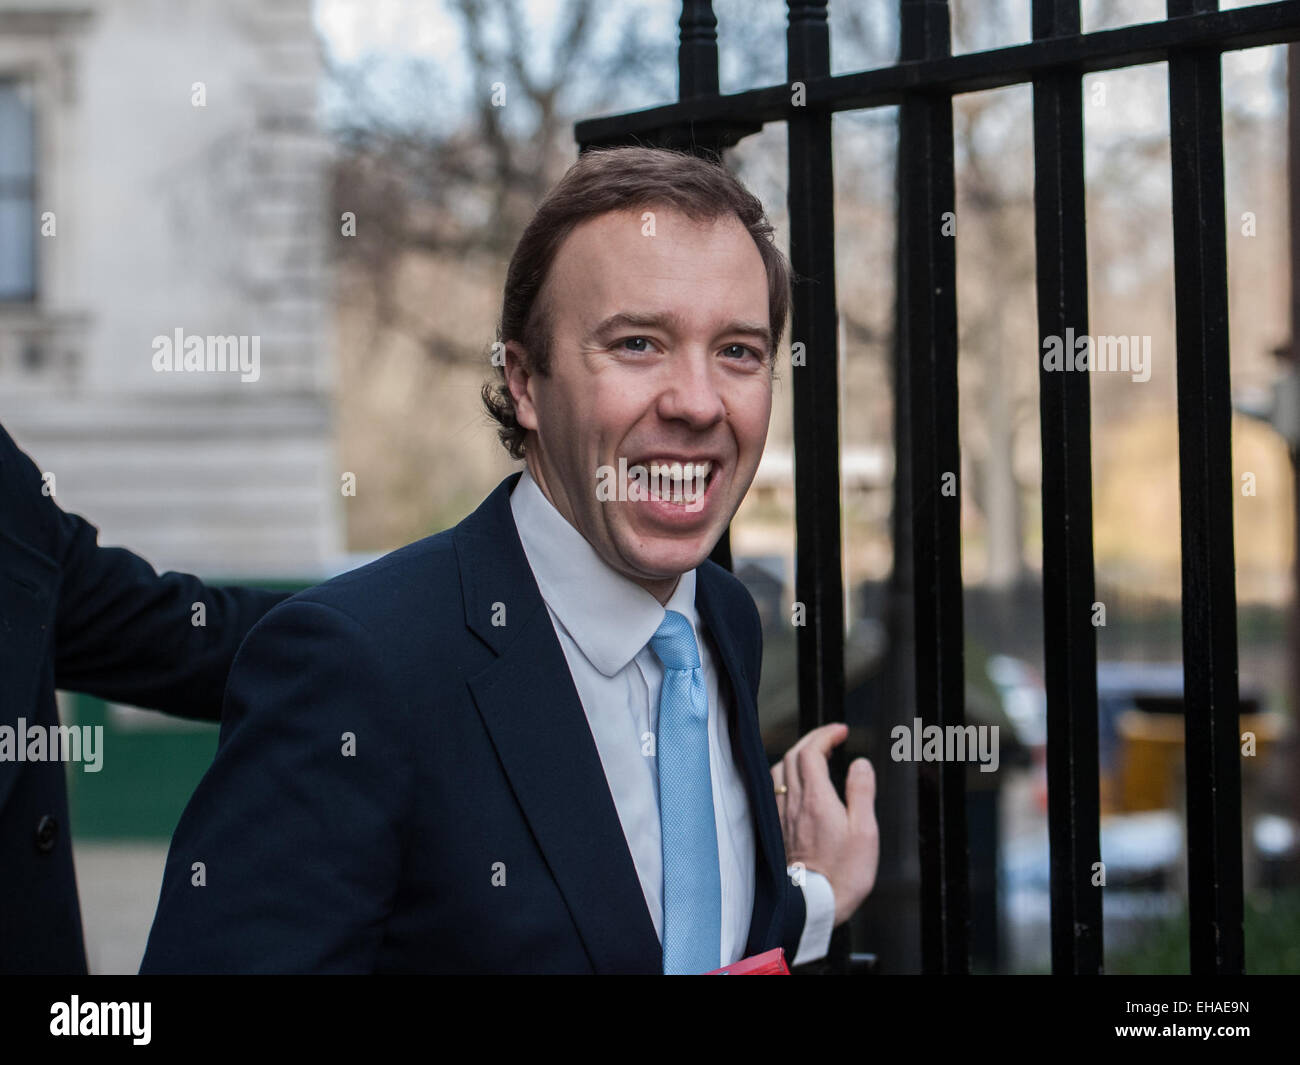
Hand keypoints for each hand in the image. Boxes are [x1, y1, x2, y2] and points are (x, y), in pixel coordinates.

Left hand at [772, 723, 877, 925]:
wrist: (815, 905)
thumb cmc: (844, 874)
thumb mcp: (865, 832)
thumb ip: (861, 792)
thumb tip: (860, 763)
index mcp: (816, 799)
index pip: (811, 751)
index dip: (825, 734)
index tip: (841, 731)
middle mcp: (793, 803)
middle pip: (793, 756)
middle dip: (812, 740)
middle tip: (832, 739)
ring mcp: (782, 815)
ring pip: (781, 771)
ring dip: (797, 756)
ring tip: (817, 757)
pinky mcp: (778, 828)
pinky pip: (777, 789)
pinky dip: (789, 775)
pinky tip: (800, 785)